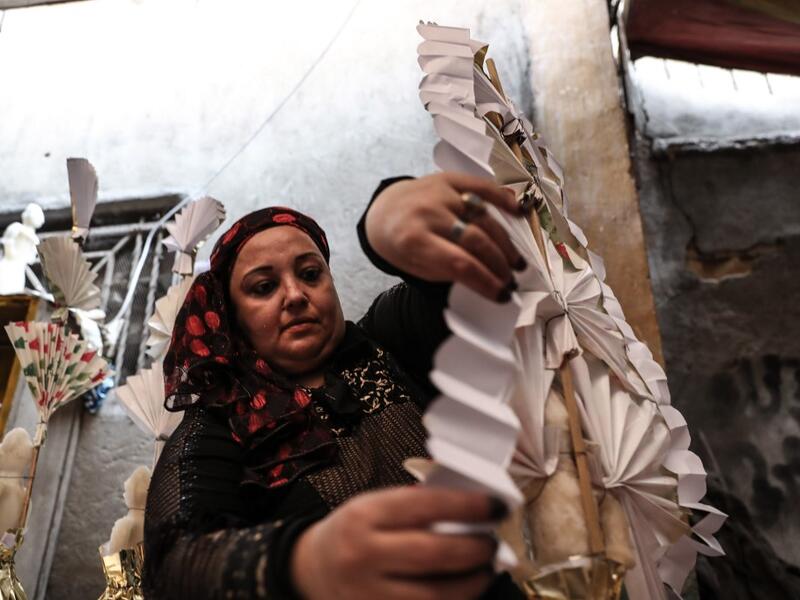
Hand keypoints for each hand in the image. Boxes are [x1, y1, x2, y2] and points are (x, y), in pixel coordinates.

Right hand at [290, 486, 504, 599]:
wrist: (312, 570)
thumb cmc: (351, 533)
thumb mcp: (373, 506)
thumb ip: (415, 507)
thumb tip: (470, 510)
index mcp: (365, 516)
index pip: (425, 506)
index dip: (468, 506)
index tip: (496, 506)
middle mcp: (363, 555)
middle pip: (434, 554)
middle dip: (475, 549)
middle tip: (493, 543)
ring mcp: (368, 594)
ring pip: (435, 596)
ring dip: (471, 583)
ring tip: (485, 570)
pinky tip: (462, 592)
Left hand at [365, 173, 526, 301]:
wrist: (384, 211)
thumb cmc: (402, 246)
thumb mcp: (417, 267)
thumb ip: (449, 272)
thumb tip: (490, 281)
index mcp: (414, 240)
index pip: (459, 263)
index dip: (485, 281)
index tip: (502, 294)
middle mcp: (428, 212)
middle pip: (475, 240)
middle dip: (498, 264)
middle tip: (511, 279)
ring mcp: (440, 193)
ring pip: (484, 218)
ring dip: (504, 243)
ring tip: (515, 262)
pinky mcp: (449, 178)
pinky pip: (482, 187)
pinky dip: (503, 199)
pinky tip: (519, 213)